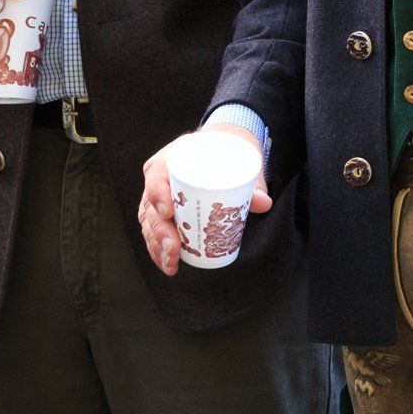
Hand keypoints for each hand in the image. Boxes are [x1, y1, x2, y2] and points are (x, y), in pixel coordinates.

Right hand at [138, 124, 270, 275]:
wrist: (219, 149)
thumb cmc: (226, 151)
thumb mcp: (240, 158)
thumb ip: (252, 182)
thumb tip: (263, 203)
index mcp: (171, 159)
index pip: (156, 175)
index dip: (158, 194)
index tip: (169, 212)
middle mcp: (159, 178)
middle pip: (150, 206)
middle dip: (160, 231)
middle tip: (174, 249)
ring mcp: (158, 196)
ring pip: (149, 223)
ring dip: (158, 246)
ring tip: (172, 263)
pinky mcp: (162, 212)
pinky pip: (153, 231)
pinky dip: (158, 249)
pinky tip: (168, 264)